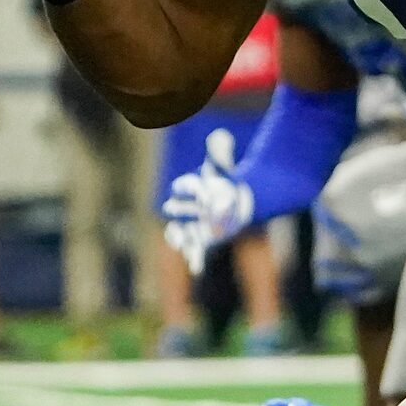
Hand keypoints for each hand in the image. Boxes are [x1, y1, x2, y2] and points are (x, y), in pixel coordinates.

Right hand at [161, 127, 254, 273]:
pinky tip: (197, 269)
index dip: (190, 187)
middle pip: (177, 209)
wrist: (234, 203)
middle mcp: (186, 208)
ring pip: (180, 232)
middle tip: (172, 208)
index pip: (185, 185)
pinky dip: (195, 259)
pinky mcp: (201, 239)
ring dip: (178, 237)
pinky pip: (195, 250)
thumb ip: (221, 152)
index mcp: (190, 188)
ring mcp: (192, 224)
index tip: (199, 188)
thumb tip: (220, 136)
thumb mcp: (224, 167)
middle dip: (178, 209)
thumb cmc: (224, 183)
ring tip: (178, 242)